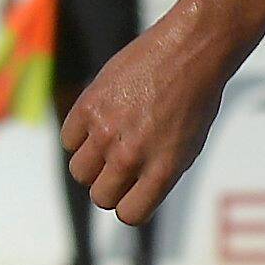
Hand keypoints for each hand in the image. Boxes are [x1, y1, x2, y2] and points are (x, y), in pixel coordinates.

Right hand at [60, 13, 229, 224]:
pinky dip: (80, 135)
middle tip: (123, 164)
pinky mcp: (89, 104)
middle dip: (110, 186)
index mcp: (162, 171)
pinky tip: (100, 120)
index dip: (131, 205)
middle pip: (100, 196)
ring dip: (93, 163)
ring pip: (80, 172)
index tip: (135, 190)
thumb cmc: (196, 100)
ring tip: (111, 141)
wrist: (191, 50)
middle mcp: (131, 155)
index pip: (129, 214)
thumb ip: (157, 175)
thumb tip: (128, 194)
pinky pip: (69, 139)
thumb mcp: (188, 147)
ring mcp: (107, 130)